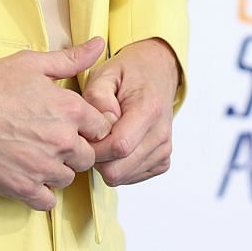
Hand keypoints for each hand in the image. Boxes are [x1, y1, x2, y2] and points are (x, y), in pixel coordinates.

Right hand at [0, 36, 113, 210]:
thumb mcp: (32, 63)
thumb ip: (71, 59)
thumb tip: (99, 45)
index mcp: (70, 109)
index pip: (102, 129)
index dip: (88, 127)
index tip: (71, 126)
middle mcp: (62, 140)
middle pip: (88, 157)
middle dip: (74, 150)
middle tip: (50, 141)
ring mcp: (43, 167)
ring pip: (68, 179)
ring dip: (57, 171)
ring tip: (35, 156)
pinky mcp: (22, 187)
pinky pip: (48, 202)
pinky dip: (40, 192)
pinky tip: (27, 175)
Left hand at [81, 38, 179, 186]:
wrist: (157, 72)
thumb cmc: (129, 73)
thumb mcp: (105, 74)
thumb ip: (98, 98)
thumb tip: (101, 126)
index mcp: (149, 110)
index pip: (118, 147)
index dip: (94, 146)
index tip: (87, 133)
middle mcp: (161, 134)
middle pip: (118, 170)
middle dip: (97, 158)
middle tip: (94, 136)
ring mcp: (164, 150)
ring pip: (122, 177)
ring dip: (107, 162)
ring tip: (106, 137)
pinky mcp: (162, 161)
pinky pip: (131, 177)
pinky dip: (119, 166)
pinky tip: (117, 145)